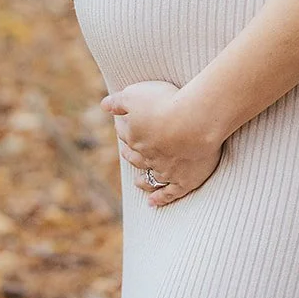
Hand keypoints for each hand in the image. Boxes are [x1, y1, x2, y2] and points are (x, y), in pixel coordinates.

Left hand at [100, 80, 224, 206]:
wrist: (194, 121)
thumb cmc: (166, 102)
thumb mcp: (135, 94)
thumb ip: (118, 101)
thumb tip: (104, 105)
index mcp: (134, 135)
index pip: (124, 131)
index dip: (123, 126)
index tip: (122, 123)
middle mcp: (146, 156)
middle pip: (134, 156)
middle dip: (129, 154)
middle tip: (126, 153)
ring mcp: (165, 170)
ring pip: (149, 177)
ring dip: (141, 180)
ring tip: (136, 183)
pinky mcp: (183, 180)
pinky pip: (169, 193)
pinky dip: (160, 198)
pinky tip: (152, 203)